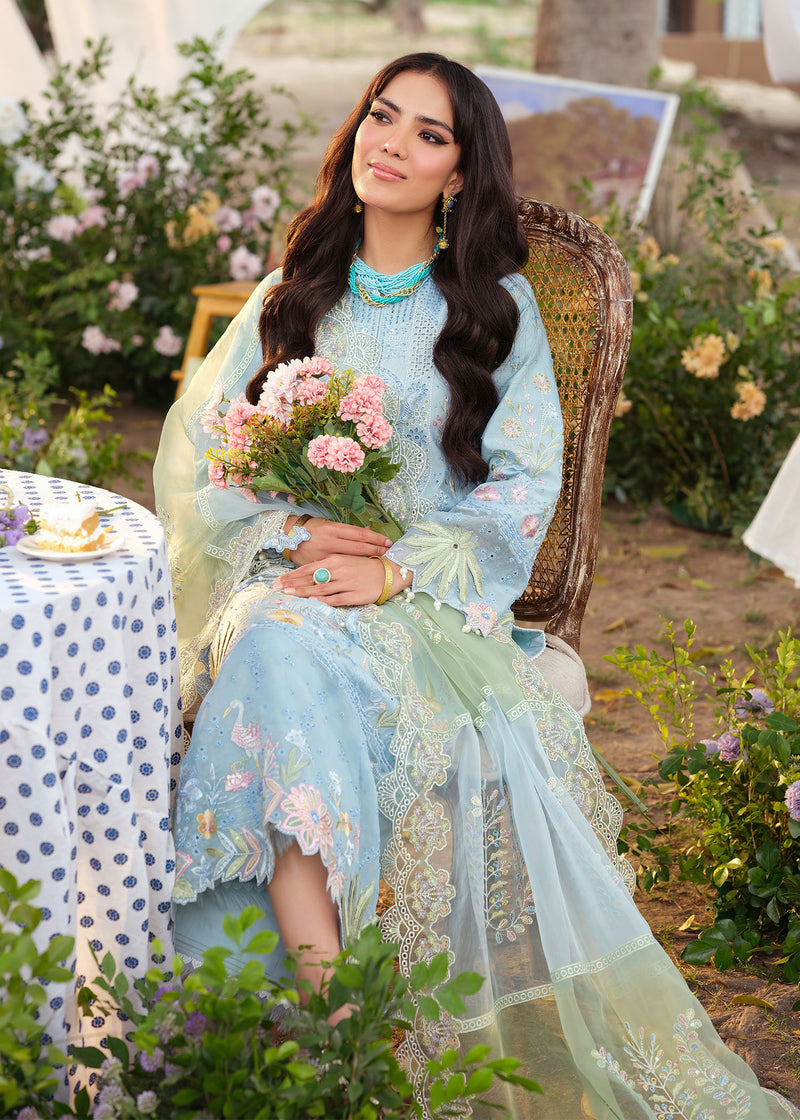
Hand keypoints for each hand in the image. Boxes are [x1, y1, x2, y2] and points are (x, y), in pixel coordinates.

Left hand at [273, 554, 411, 606]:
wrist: (387, 572)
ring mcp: (346, 583)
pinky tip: (311, 601)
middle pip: (310, 578)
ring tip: (288, 595)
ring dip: (302, 592)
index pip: (308, 568)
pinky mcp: (354, 595)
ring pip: (320, 589)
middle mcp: (338, 570)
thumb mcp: (343, 561)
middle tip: (276, 588)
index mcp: (334, 560)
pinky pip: (335, 599)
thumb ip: (327, 567)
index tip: (278, 580)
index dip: (292, 575)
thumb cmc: (363, 567)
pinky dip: (322, 600)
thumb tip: (309, 573)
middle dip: (292, 583)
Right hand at [285, 516, 392, 565]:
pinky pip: (339, 569)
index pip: (360, 534)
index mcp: (333, 529)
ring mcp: (325, 555)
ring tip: (382, 562)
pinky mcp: (319, 565)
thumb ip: (348, 531)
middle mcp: (330, 541)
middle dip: (376, 550)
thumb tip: (369, 530)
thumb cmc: (311, 529)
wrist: (287, 536)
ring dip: (367, 560)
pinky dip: (352, 569)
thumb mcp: (329, 524)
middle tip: (390, 553)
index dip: (376, 538)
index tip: (389, 541)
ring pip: (351, 559)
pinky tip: (363, 572)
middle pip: (359, 547)